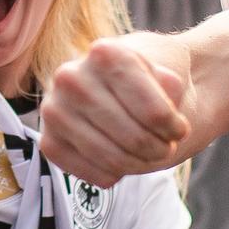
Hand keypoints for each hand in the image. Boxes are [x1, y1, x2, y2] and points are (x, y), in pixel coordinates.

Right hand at [40, 34, 191, 187]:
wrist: (119, 91)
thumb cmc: (148, 83)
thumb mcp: (170, 75)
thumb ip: (171, 85)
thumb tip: (166, 87)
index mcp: (105, 54)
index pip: (154, 112)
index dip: (175, 128)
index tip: (179, 128)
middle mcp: (71, 78)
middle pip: (135, 138)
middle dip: (159, 149)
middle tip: (166, 146)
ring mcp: (54, 111)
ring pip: (113, 159)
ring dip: (140, 165)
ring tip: (148, 155)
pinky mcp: (49, 142)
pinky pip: (92, 174)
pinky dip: (114, 174)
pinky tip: (120, 158)